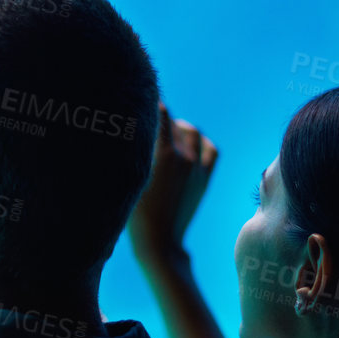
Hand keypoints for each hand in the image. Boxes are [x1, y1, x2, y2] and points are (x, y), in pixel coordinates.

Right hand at [128, 103, 217, 262]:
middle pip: (175, 123)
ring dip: (180, 127)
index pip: (160, 113)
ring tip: (166, 131)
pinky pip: (210, 150)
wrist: (159, 241)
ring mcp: (198, 168)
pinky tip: (190, 143)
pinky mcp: (204, 179)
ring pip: (193, 133)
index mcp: (164, 154)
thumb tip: (130, 127)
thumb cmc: (134, 213)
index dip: (152, 102)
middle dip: (162, 117)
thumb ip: (132, 149)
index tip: (143, 95)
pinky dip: (201, 141)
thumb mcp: (128, 176)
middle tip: (148, 117)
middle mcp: (185, 157)